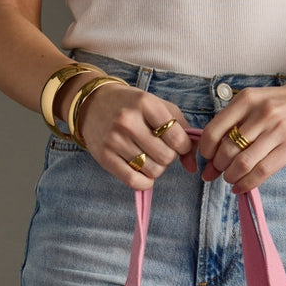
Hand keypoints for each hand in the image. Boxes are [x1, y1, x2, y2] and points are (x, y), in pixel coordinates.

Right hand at [70, 81, 195, 190]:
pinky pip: (134, 181)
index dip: (183, 146)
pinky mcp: (105, 157)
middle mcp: (128, 121)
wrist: (93, 104)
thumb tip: (192, 165)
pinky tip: (143, 172)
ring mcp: (114, 140)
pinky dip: (144, 182)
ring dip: (156, 169)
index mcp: (145, 103)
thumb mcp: (158, 107)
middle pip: (166, 157)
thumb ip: (181, 130)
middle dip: (168, 157)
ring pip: (152, 171)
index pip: (177, 138)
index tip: (177, 144)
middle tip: (159, 149)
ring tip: (149, 157)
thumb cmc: (132, 106)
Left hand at [198, 79, 285, 192]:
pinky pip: (262, 172)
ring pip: (243, 164)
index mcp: (246, 100)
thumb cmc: (283, 103)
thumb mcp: (257, 101)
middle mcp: (260, 114)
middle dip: (217, 167)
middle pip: (227, 150)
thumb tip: (212, 153)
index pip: (214, 131)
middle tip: (217, 173)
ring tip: (230, 179)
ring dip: (231, 177)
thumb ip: (236, 122)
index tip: (206, 159)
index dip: (205, 151)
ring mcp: (277, 131)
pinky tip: (241, 187)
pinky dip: (246, 184)